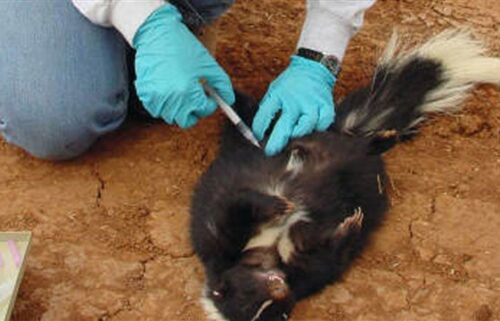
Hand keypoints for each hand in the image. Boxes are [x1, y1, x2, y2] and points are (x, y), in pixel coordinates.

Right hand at [132, 4, 233, 127]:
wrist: (155, 33)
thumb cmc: (184, 48)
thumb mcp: (208, 64)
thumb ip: (222, 85)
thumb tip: (229, 100)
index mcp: (188, 91)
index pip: (203, 110)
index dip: (210, 104)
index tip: (210, 97)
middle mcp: (170, 98)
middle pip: (186, 121)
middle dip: (194, 112)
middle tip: (197, 100)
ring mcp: (155, 97)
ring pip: (170, 117)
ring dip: (178, 109)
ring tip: (181, 90)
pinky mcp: (144, 93)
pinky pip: (156, 110)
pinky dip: (163, 105)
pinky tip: (167, 90)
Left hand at [252, 56, 335, 155]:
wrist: (313, 67)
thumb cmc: (291, 83)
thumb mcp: (274, 91)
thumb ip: (268, 109)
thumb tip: (259, 131)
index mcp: (279, 94)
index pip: (265, 114)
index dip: (259, 129)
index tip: (258, 138)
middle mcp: (296, 100)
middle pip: (286, 125)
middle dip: (277, 142)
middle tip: (271, 152)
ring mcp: (312, 103)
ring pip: (306, 127)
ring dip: (298, 137)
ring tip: (292, 145)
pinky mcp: (326, 106)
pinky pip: (323, 124)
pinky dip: (317, 130)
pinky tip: (311, 132)